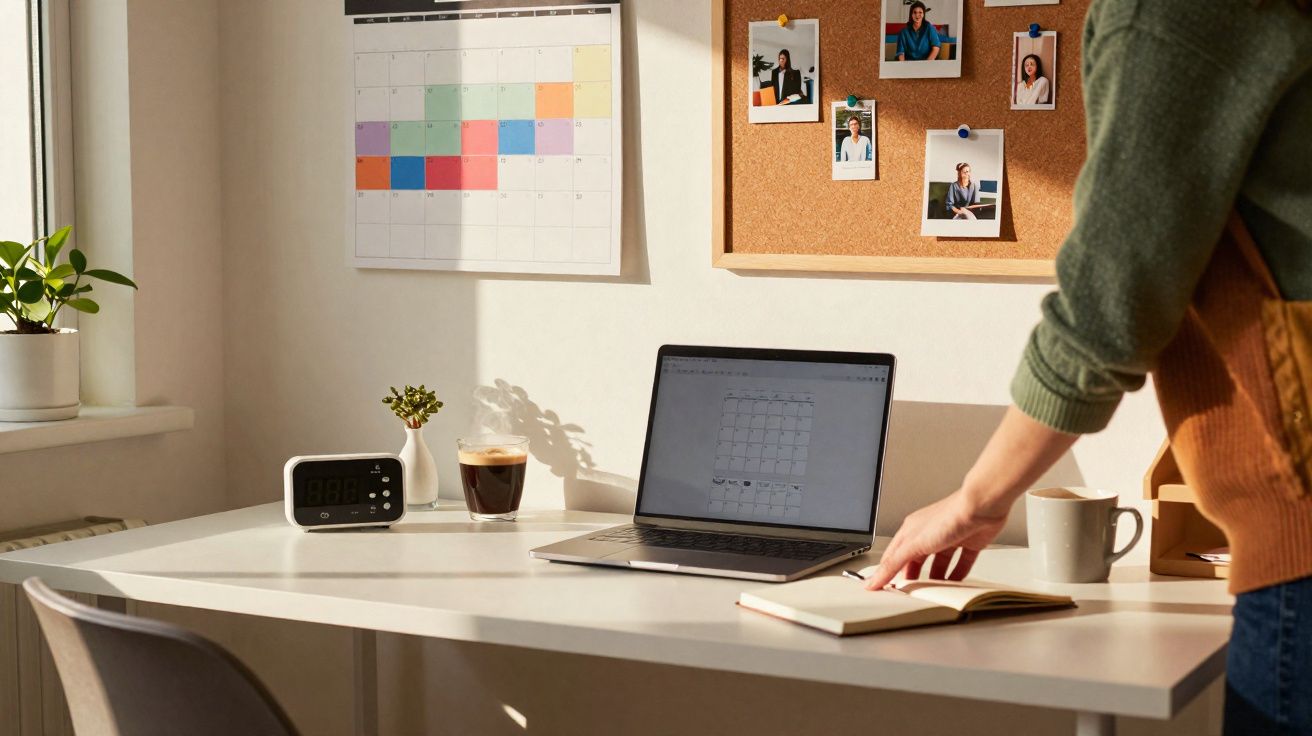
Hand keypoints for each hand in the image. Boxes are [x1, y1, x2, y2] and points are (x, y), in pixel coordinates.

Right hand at [864, 490, 1007, 590]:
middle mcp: (930, 533)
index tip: (882, 587)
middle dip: (912, 576)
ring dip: (935, 577)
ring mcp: (950, 537)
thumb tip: (875, 578)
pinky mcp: (969, 542)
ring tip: (932, 591)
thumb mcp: (913, 544)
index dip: (887, 571)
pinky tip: (955, 583)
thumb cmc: (948, 516)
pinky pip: (961, 562)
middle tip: (908, 592)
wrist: (981, 508)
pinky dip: (957, 574)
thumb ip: (894, 564)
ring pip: (939, 562)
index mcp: (912, 530)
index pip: (894, 555)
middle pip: (917, 560)